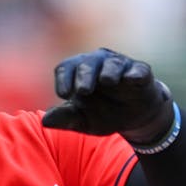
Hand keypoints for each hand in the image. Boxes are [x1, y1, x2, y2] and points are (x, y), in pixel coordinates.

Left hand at [41, 49, 174, 145]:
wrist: (133, 120)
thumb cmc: (103, 114)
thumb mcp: (83, 121)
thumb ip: (65, 119)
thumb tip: (44, 122)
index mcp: (78, 72)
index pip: (65, 68)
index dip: (63, 80)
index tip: (63, 95)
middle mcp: (98, 63)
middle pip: (86, 63)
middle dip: (84, 75)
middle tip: (82, 91)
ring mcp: (120, 65)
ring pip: (111, 63)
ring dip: (108, 71)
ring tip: (107, 81)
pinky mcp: (141, 72)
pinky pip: (137, 69)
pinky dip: (134, 73)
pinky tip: (130, 79)